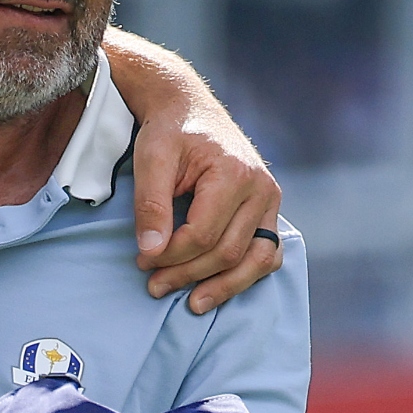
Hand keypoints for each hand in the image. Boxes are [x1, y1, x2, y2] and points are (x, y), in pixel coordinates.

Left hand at [132, 102, 281, 314]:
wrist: (189, 108)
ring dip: (224, 286)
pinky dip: (247, 274)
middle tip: (154, 285)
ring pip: (257, 260)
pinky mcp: (269, 209)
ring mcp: (270, 200)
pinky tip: (220, 287)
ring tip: (193, 304)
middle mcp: (261, 188)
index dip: (171, 255)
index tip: (142, 260)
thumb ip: (151, 204)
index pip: (203, 234)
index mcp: (234, 173)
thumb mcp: (151, 159)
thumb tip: (152, 251)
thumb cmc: (169, 132)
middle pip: (228, 251)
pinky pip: (267, 253)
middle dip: (189, 275)